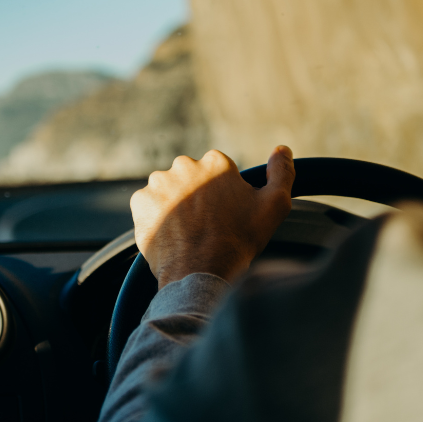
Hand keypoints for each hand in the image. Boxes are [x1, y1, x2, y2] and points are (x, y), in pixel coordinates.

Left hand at [130, 147, 295, 288]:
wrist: (201, 272)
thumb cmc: (239, 240)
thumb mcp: (274, 206)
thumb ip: (282, 173)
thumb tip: (282, 149)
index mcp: (214, 162)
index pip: (216, 173)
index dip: (222, 196)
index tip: (225, 215)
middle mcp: (183, 165)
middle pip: (190, 179)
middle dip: (196, 197)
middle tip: (205, 226)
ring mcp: (158, 183)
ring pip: (168, 191)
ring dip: (175, 205)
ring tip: (187, 232)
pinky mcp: (140, 202)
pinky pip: (148, 206)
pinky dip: (156, 217)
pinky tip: (171, 234)